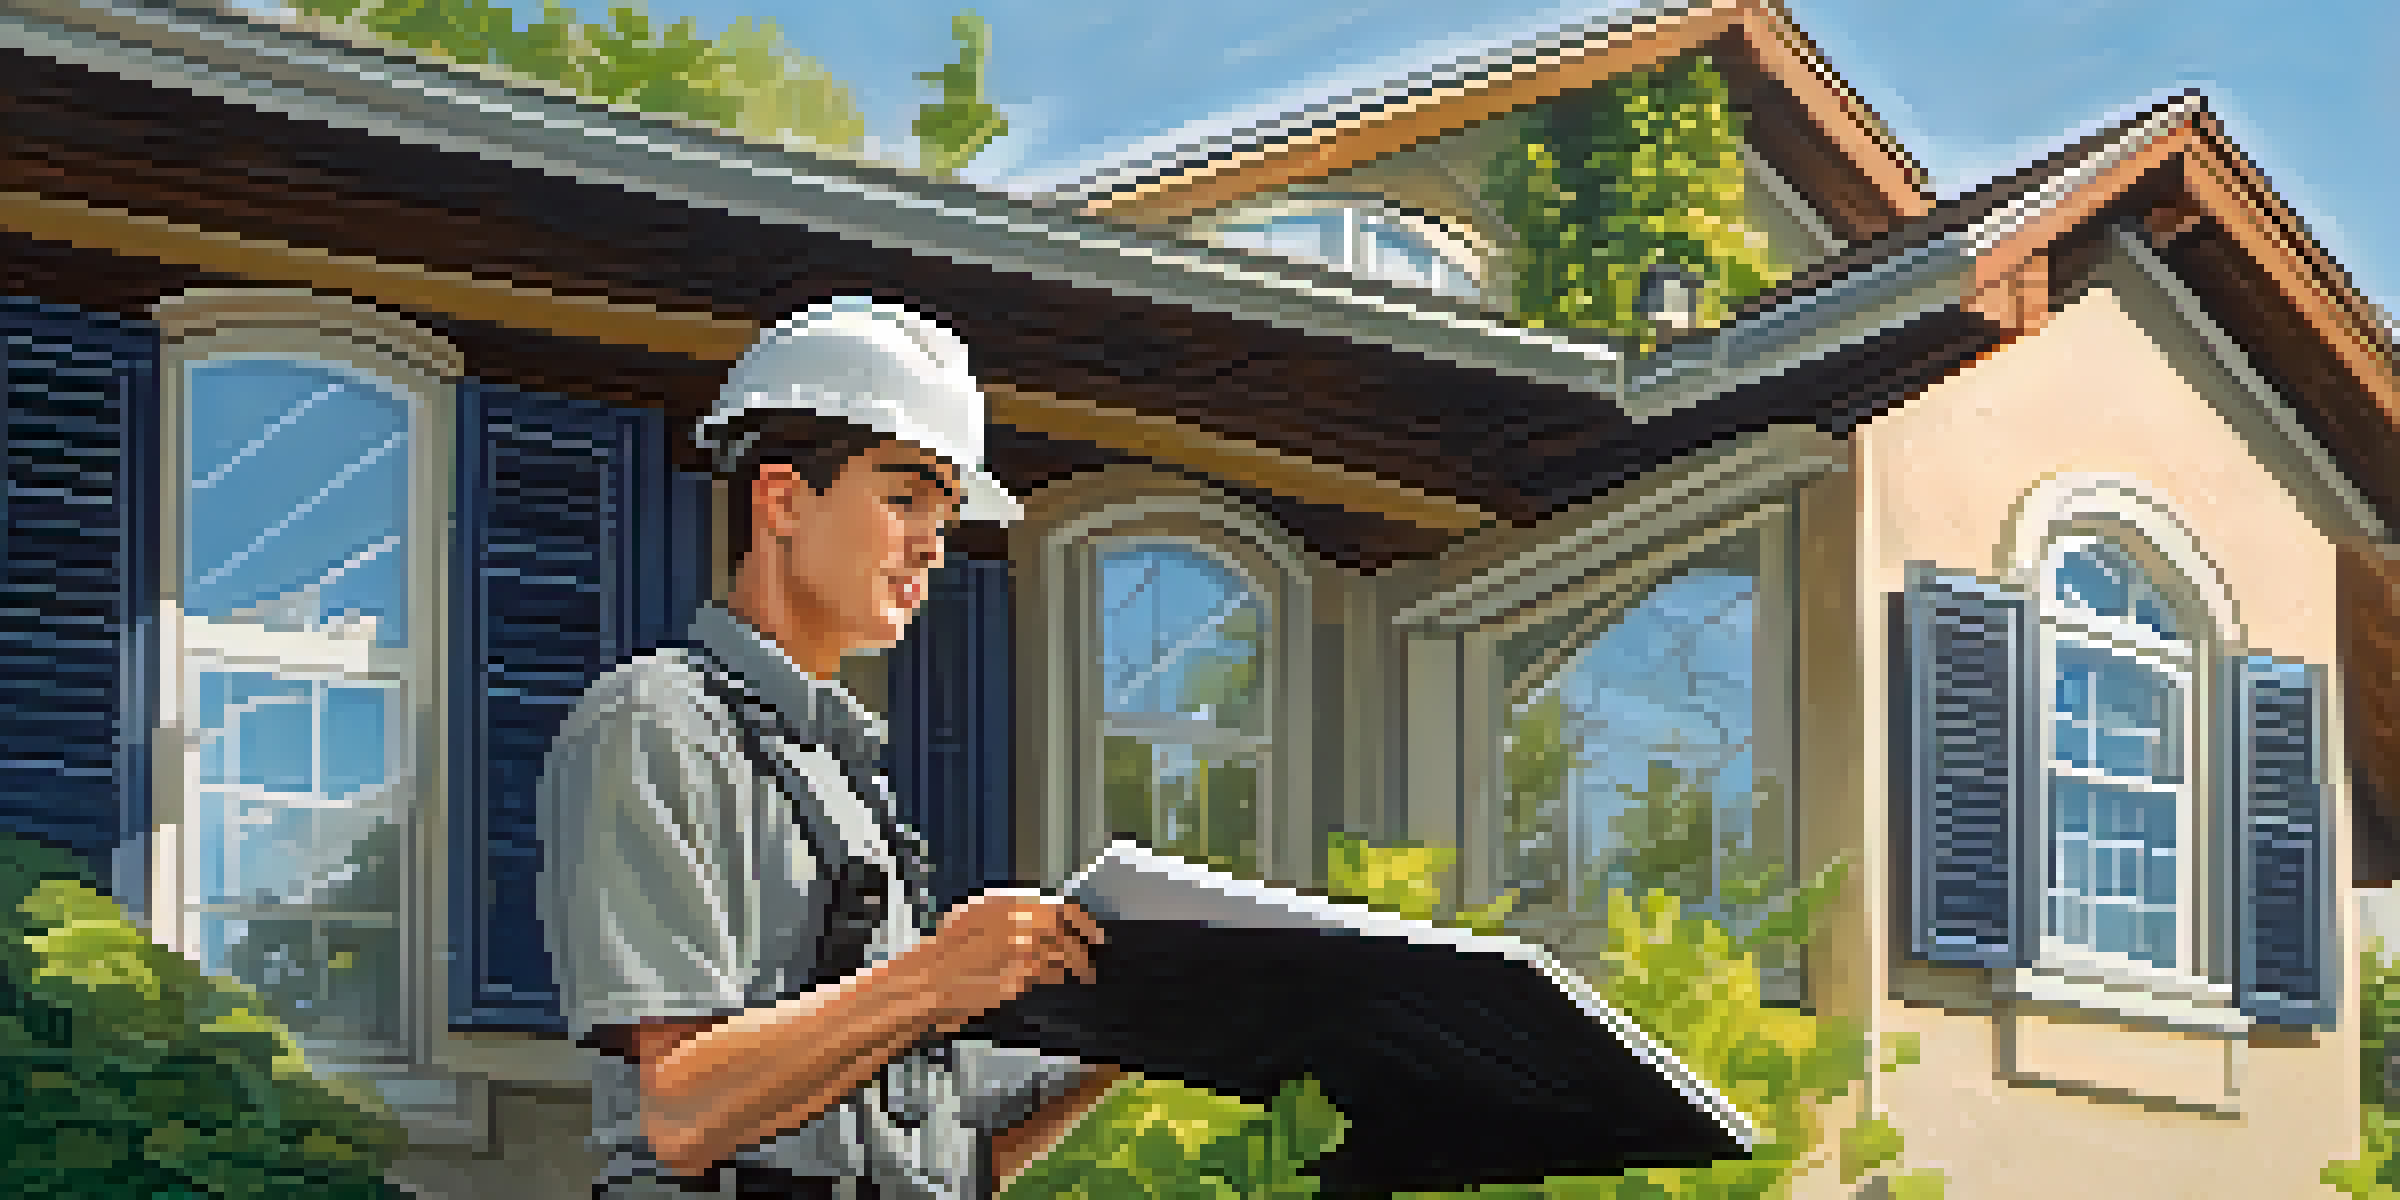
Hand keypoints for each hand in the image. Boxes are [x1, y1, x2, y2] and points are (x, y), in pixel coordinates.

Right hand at [921, 892, 1102, 1022]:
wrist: (928, 980)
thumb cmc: (944, 952)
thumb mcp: (974, 916)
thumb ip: (1007, 913)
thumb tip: (1039, 919)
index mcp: (1008, 902)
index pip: (1060, 906)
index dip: (1082, 920)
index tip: (1093, 931)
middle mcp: (1019, 920)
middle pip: (1068, 930)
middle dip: (1085, 942)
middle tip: (1094, 953)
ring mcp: (1023, 947)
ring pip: (1065, 953)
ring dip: (1078, 963)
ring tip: (1085, 972)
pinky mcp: (1021, 974)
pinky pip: (1050, 974)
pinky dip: (1057, 977)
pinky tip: (1056, 980)